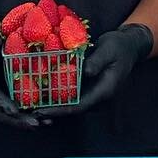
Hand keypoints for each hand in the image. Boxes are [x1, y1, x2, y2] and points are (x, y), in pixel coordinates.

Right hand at [0, 19, 40, 128]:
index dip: (2, 104)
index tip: (15, 111)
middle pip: (1, 112)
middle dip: (18, 120)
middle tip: (36, 124)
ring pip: (11, 113)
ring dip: (27, 120)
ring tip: (46, 123)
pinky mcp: (9, 91)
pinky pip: (19, 104)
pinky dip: (32, 110)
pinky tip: (48, 113)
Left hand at [37, 23, 153, 117]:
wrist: (129, 47)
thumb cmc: (119, 46)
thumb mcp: (110, 48)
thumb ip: (97, 61)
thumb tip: (85, 72)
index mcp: (105, 91)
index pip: (79, 106)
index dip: (59, 110)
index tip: (41, 110)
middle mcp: (99, 98)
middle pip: (72, 109)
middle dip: (51, 110)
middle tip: (29, 109)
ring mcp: (94, 94)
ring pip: (71, 104)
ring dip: (53, 104)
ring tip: (31, 103)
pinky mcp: (89, 89)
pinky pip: (72, 95)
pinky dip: (58, 95)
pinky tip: (43, 91)